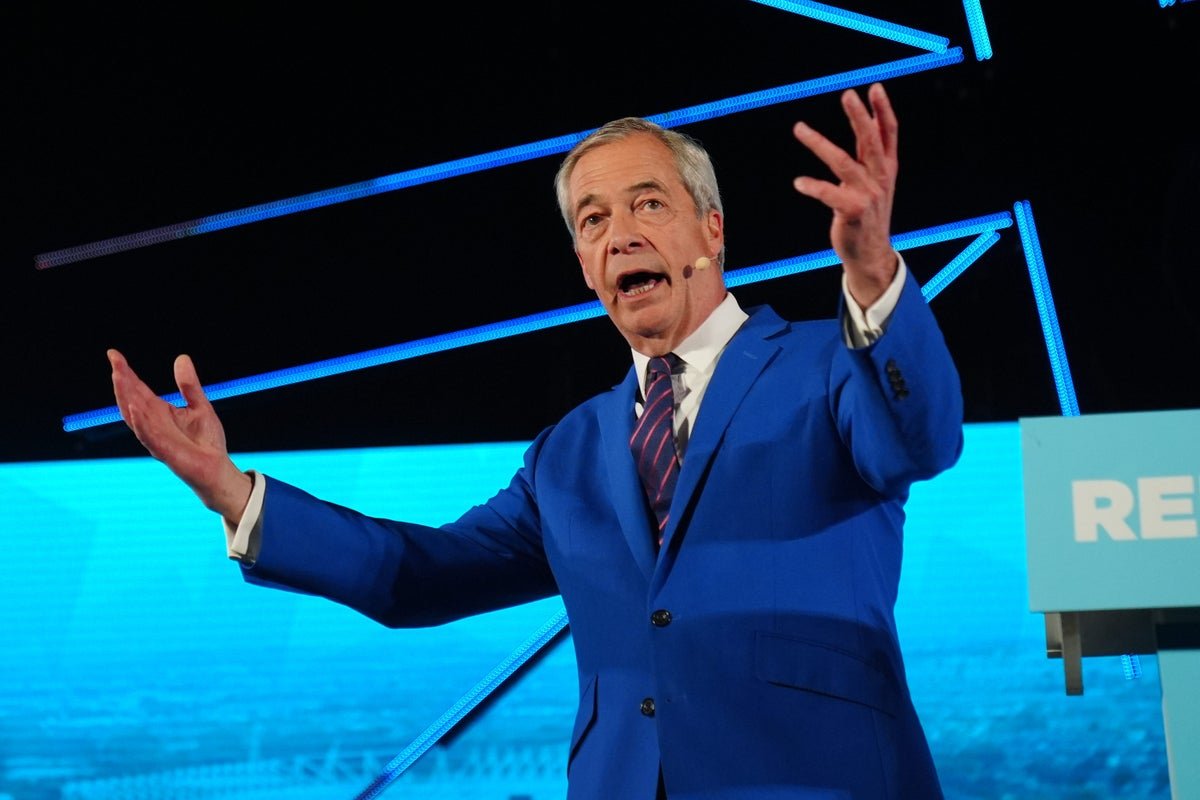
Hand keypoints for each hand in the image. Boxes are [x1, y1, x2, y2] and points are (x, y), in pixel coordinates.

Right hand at [108, 348, 251, 522]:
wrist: (217, 469)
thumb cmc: (206, 441)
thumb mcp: (199, 406)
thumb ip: (189, 385)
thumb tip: (181, 358)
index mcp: (159, 412)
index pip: (138, 389)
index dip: (125, 372)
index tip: (113, 354)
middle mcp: (153, 424)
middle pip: (132, 399)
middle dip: (123, 381)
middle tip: (114, 361)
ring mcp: (156, 438)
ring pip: (135, 416)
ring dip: (126, 397)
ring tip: (119, 376)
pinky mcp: (166, 452)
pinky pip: (149, 436)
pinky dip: (141, 422)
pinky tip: (135, 408)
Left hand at [792, 81, 898, 308]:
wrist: (871, 254)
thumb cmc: (868, 215)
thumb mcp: (877, 182)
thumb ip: (872, 155)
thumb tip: (869, 123)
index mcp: (886, 169)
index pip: (888, 134)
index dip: (882, 110)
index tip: (875, 88)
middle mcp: (880, 179)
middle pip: (869, 142)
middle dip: (859, 117)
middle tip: (848, 94)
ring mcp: (868, 196)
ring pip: (842, 163)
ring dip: (819, 144)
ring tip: (799, 128)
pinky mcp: (852, 212)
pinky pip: (829, 195)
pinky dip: (814, 187)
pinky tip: (799, 183)